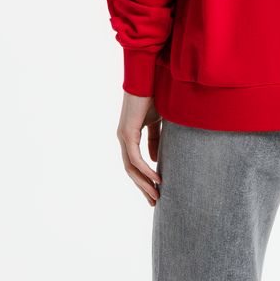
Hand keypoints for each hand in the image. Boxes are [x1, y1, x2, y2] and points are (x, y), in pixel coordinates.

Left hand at [116, 91, 162, 205]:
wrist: (148, 78)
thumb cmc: (153, 97)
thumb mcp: (156, 122)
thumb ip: (155, 140)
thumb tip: (155, 160)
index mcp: (129, 136)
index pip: (134, 164)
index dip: (144, 179)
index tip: (154, 192)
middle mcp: (123, 139)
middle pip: (130, 171)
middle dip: (143, 187)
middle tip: (154, 201)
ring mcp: (123, 137)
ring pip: (131, 168)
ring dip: (144, 183)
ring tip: (156, 195)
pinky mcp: (127, 133)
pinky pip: (135, 158)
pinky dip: (146, 170)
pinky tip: (156, 178)